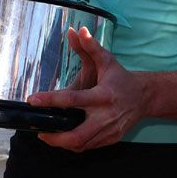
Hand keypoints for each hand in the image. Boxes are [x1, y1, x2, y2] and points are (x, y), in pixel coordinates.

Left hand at [29, 27, 144, 151]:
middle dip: (55, 138)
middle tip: (40, 132)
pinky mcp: (111, 139)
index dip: (51, 100)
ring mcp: (109, 130)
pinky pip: (89, 147)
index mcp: (102, 95)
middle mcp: (106, 115)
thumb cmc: (121, 77)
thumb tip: (78, 30)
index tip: (32, 99)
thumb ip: (90, 47)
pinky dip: (74, 145)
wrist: (144, 97)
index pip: (72, 100)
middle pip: (77, 135)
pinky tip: (66, 137)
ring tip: (49, 135)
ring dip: (62, 143)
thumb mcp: (107, 60)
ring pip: (81, 145)